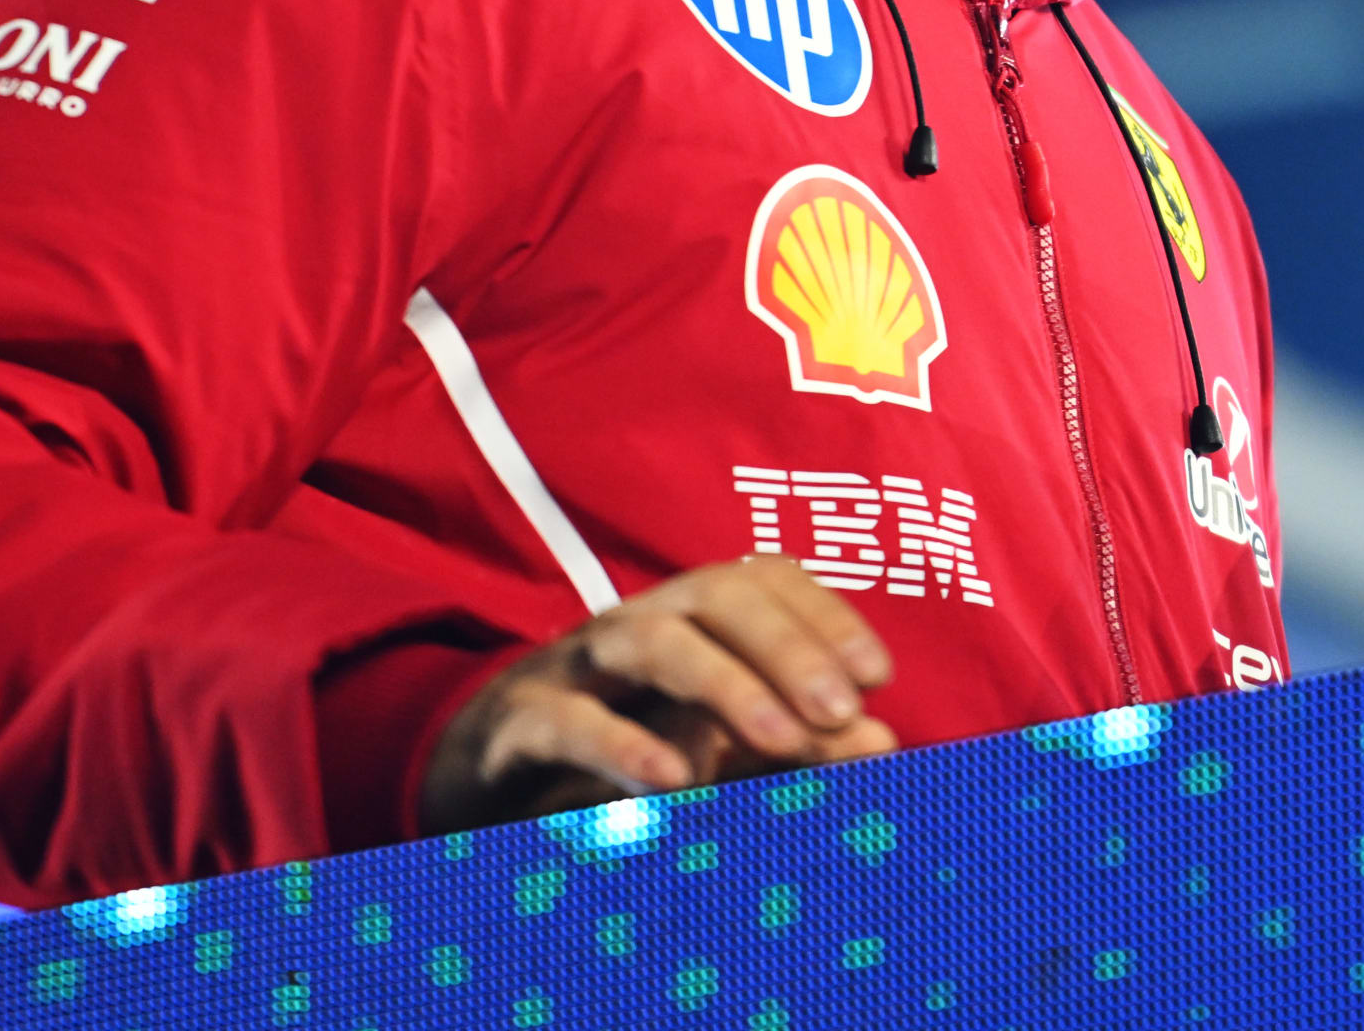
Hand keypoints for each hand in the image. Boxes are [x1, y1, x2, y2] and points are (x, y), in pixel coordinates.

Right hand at [419, 557, 898, 829]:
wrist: (479, 774)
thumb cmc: (620, 743)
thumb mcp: (717, 745)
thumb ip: (795, 742)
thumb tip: (884, 740)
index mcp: (687, 616)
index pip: (764, 580)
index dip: (826, 616)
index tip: (878, 676)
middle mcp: (636, 622)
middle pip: (716, 593)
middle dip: (788, 644)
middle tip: (842, 710)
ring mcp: (572, 665)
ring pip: (650, 640)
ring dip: (724, 684)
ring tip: (783, 739)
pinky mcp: (517, 724)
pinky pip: (569, 720)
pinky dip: (623, 747)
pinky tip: (676, 784)